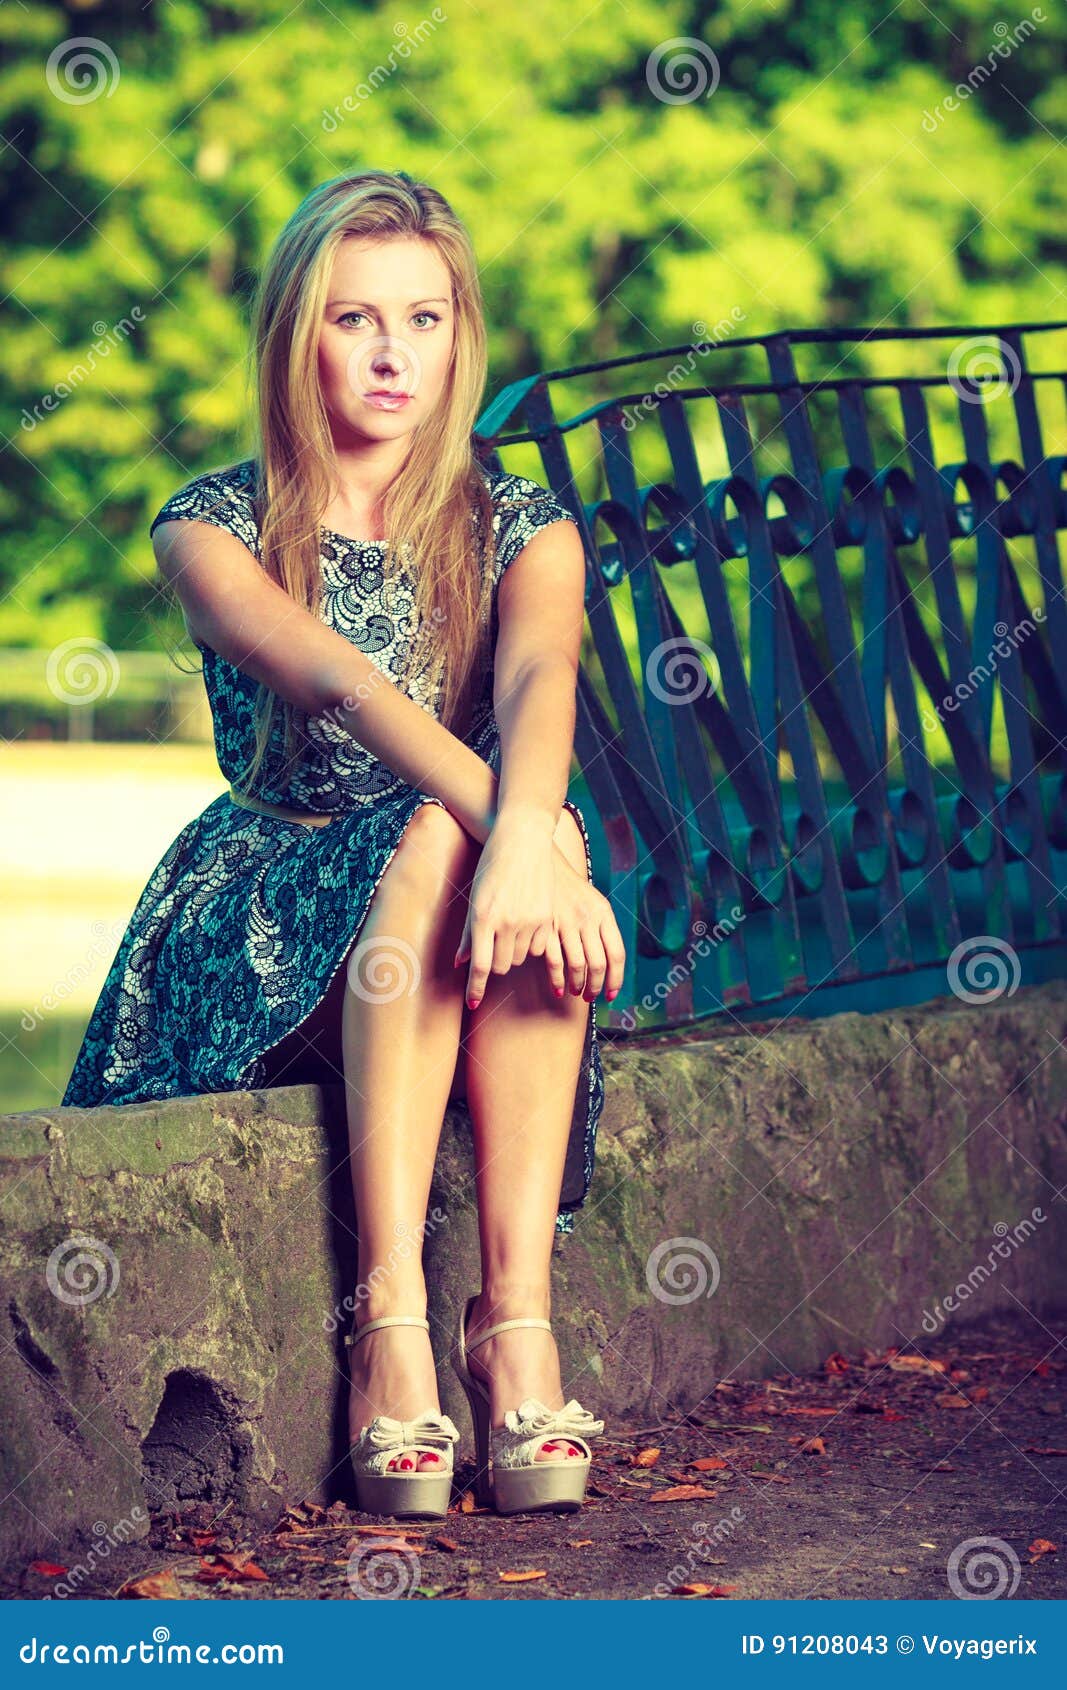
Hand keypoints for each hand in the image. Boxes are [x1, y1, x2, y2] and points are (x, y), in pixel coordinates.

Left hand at [453, 811, 555, 1008]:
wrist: (522, 840)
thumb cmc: (491, 868)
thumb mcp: (475, 899)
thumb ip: (468, 934)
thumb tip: (460, 964)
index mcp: (483, 918)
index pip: (479, 966)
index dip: (475, 989)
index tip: (473, 1002)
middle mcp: (507, 923)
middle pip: (499, 965)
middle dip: (493, 962)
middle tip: (491, 947)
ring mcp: (529, 921)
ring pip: (519, 958)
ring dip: (512, 952)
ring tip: (509, 930)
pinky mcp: (547, 918)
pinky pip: (539, 947)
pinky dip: (530, 944)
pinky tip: (526, 925)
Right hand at [544, 845, 626, 1003]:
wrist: (540, 859)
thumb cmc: (567, 886)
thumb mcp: (592, 901)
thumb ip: (601, 927)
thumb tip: (607, 961)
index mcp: (603, 913)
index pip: (616, 953)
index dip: (616, 978)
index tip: (611, 994)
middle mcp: (587, 918)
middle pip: (598, 963)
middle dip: (596, 987)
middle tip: (591, 997)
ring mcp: (566, 922)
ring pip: (577, 966)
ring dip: (577, 985)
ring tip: (574, 992)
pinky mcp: (546, 926)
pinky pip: (555, 961)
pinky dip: (557, 979)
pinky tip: (557, 988)